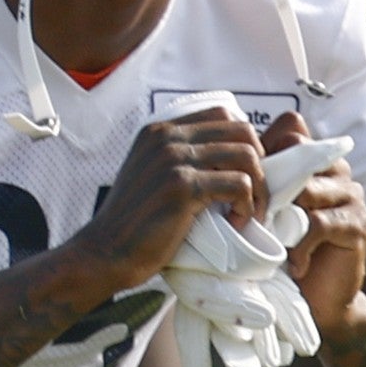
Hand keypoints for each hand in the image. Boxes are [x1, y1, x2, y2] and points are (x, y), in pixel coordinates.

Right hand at [77, 102, 265, 291]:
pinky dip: (247, 206)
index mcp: (159, 129)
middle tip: (255, 195)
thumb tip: (228, 158)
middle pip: (241, 130)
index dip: (244, 142)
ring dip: (259, 188)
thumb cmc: (133, 223)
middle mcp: (166, 136)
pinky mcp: (183, 187)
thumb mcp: (151, 174)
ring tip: (249, 212)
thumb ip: (179, 158)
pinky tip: (236, 223)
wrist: (105, 252)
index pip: (222, 113)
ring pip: (246, 156)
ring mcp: (174, 159)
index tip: (245, 174)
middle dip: (260, 163)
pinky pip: (239, 184)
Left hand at [261, 113, 365, 337]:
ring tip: (275, 243)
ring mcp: (352, 194)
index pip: (291, 126)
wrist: (316, 301)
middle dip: (271, 182)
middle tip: (258, 217)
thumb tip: (216, 159)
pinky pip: (320, 222)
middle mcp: (337, 170)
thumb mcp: (263, 212)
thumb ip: (254, 183)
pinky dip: (300, 246)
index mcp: (313, 160)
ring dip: (283, 218)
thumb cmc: (282, 254)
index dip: (264, 147)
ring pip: (308, 187)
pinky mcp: (359, 223)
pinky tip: (295, 264)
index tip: (244, 181)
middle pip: (299, 150)